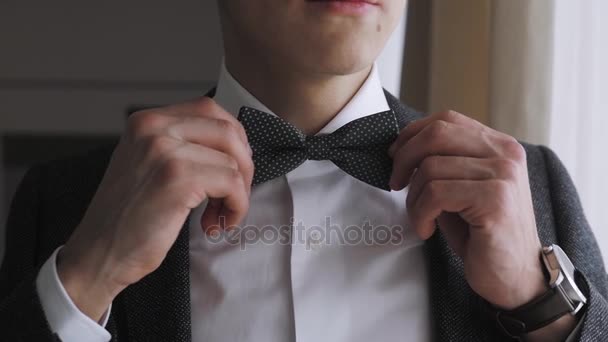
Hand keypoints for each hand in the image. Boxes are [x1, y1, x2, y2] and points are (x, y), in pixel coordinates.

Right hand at [57, 97, 253, 320]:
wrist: (97, 254)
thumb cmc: (127, 218)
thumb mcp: (147, 164)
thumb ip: (181, 146)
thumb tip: (235, 146)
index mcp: (147, 121)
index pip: (210, 110)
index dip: (233, 141)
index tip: (233, 168)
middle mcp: (154, 128)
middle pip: (229, 132)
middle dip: (243, 167)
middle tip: (233, 196)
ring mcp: (165, 151)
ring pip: (234, 161)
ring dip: (237, 194)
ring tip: (217, 216)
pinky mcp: (177, 179)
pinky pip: (232, 184)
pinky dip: (235, 208)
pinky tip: (213, 224)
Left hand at [388, 110, 545, 309]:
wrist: (515, 276)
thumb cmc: (481, 233)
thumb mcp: (461, 188)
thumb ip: (442, 163)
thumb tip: (401, 148)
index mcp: (499, 146)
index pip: (446, 120)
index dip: (412, 134)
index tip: (395, 156)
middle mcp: (506, 154)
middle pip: (437, 134)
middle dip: (404, 158)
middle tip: (395, 184)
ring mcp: (503, 175)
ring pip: (431, 168)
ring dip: (413, 198)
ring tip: (421, 218)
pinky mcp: (494, 199)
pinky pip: (436, 193)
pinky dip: (420, 213)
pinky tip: (427, 229)